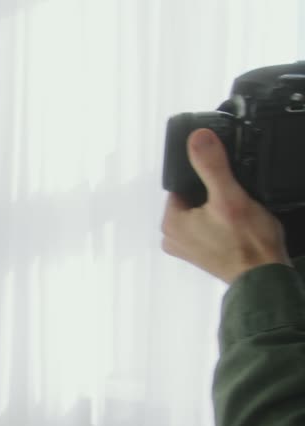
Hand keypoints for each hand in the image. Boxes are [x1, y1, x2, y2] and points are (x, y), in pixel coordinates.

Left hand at [161, 128, 289, 283]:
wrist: (264, 277)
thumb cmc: (248, 243)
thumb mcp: (229, 196)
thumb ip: (211, 166)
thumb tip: (197, 138)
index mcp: (170, 223)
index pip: (182, 184)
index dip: (204, 178)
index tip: (224, 182)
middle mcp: (172, 238)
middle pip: (193, 198)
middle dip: (214, 194)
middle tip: (235, 202)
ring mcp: (188, 248)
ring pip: (203, 213)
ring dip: (220, 209)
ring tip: (238, 217)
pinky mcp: (203, 255)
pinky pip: (210, 229)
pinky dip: (222, 224)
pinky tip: (238, 227)